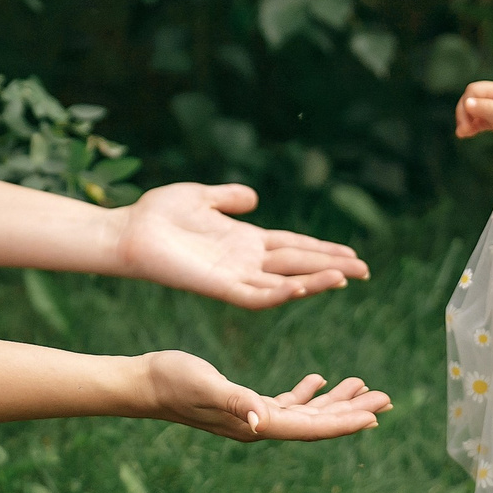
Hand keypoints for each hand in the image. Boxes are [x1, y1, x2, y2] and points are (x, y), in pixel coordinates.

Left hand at [115, 182, 368, 307]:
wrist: (128, 231)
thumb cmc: (158, 215)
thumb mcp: (201, 197)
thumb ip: (229, 198)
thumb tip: (253, 198)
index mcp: (245, 241)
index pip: (293, 247)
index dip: (322, 250)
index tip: (352, 254)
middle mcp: (245, 261)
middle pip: (298, 264)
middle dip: (331, 267)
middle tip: (365, 271)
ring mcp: (234, 275)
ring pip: (284, 283)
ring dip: (314, 281)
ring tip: (344, 277)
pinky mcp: (219, 287)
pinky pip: (256, 295)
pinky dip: (280, 292)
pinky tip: (303, 287)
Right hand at [142, 352, 390, 441]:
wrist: (144, 383)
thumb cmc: (172, 381)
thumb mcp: (205, 385)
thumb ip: (233, 402)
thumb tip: (259, 421)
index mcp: (256, 422)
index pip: (310, 428)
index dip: (344, 422)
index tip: (376, 415)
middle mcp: (259, 424)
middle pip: (316, 423)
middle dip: (352, 411)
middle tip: (387, 398)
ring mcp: (252, 416)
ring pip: (305, 413)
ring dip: (335, 402)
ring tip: (365, 388)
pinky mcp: (244, 403)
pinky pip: (286, 403)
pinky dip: (307, 393)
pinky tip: (319, 380)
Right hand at [455, 81, 492, 150]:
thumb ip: (484, 107)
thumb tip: (466, 102)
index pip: (473, 91)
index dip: (465, 104)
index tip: (466, 121)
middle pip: (471, 100)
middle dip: (464, 114)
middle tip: (463, 130)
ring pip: (474, 111)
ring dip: (467, 121)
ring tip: (462, 134)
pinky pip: (480, 121)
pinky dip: (473, 126)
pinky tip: (467, 134)